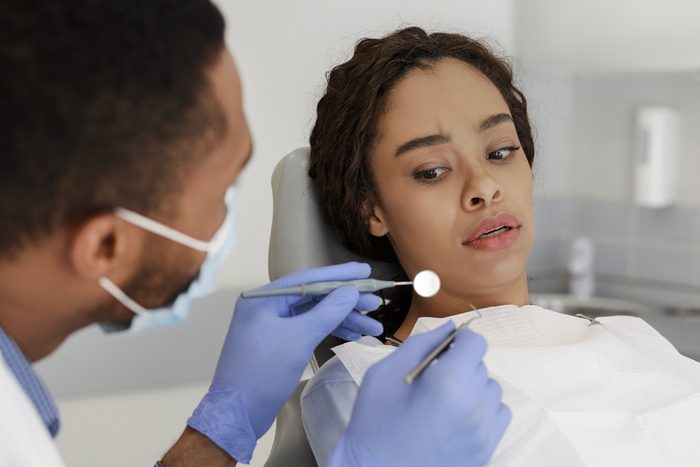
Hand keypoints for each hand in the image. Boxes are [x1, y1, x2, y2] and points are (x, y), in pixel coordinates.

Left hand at [187, 262, 381, 462]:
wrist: (236, 414)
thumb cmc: (260, 374)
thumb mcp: (298, 339)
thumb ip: (326, 312)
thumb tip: (349, 292)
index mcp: (264, 299)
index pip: (308, 279)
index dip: (339, 275)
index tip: (365, 271)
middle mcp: (267, 307)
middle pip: (314, 297)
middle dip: (346, 301)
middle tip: (375, 302)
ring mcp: (272, 326)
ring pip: (314, 314)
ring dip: (343, 319)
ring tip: (372, 325)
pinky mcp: (278, 343)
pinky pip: (308, 329)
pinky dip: (330, 330)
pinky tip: (352, 334)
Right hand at [327, 322, 510, 466]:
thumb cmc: (374, 422)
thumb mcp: (385, 372)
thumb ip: (422, 344)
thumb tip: (450, 328)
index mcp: (449, 382)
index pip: (475, 343)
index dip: (459, 340)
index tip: (445, 348)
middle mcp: (474, 406)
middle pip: (481, 366)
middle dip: (460, 365)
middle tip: (432, 380)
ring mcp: (483, 432)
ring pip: (491, 390)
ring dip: (472, 387)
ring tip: (443, 401)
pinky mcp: (486, 450)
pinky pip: (498, 415)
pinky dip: (482, 409)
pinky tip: (457, 416)